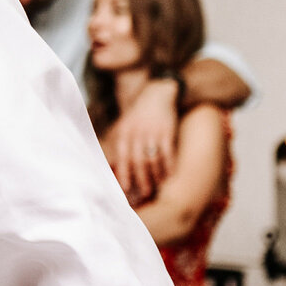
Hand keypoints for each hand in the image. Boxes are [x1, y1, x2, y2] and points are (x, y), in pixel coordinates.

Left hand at [111, 79, 182, 204]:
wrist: (157, 94)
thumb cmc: (139, 113)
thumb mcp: (125, 124)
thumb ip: (122, 143)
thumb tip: (115, 165)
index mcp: (124, 132)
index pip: (122, 158)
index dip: (124, 174)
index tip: (125, 189)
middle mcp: (137, 133)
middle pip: (138, 162)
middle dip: (141, 179)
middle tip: (144, 192)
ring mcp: (153, 133)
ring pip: (153, 160)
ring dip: (156, 175)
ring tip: (158, 184)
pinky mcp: (167, 132)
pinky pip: (168, 153)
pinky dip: (169, 166)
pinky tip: (170, 174)